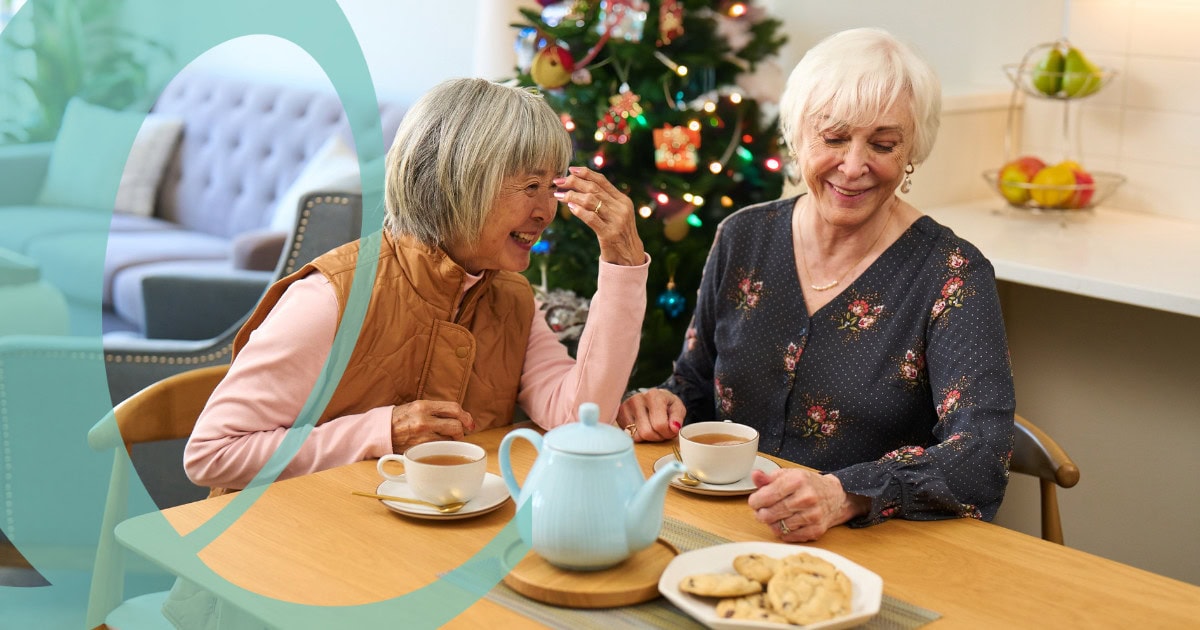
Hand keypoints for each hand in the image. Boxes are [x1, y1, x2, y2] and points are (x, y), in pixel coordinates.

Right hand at [390, 400, 475, 452]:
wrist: (381, 431)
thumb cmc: (400, 418)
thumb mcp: (417, 407)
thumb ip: (436, 410)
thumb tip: (460, 417)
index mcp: (424, 406)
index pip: (454, 408)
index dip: (466, 416)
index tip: (469, 423)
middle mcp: (423, 419)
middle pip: (456, 425)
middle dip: (462, 431)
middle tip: (460, 434)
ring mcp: (421, 435)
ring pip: (449, 440)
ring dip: (452, 442)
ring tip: (447, 441)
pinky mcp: (419, 448)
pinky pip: (439, 449)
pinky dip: (442, 449)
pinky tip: (439, 447)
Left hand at [553, 166, 644, 265]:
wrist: (630, 257)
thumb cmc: (618, 233)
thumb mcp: (617, 214)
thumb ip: (606, 201)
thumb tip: (582, 185)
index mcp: (623, 200)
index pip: (602, 180)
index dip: (585, 173)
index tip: (570, 169)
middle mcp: (621, 208)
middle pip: (594, 188)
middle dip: (574, 182)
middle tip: (559, 181)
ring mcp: (616, 221)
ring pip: (591, 201)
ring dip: (572, 196)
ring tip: (560, 195)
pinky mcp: (609, 234)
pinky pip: (591, 218)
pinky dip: (579, 211)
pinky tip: (570, 207)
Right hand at [616, 388, 684, 441]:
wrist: (650, 398)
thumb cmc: (665, 404)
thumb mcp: (677, 407)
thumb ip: (678, 417)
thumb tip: (674, 428)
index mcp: (654, 395)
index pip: (660, 424)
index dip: (667, 433)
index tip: (670, 430)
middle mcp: (637, 399)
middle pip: (647, 432)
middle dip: (658, 437)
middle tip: (662, 431)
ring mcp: (626, 407)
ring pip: (637, 436)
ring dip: (648, 438)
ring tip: (653, 429)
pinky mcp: (619, 414)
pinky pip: (630, 436)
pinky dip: (638, 435)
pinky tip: (643, 427)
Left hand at [747, 468, 867, 541]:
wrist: (835, 496)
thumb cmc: (808, 485)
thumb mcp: (789, 475)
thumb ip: (769, 478)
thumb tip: (755, 475)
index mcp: (797, 480)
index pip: (766, 496)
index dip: (755, 501)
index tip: (755, 501)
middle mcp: (806, 498)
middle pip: (769, 514)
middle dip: (760, 513)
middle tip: (762, 510)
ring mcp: (812, 516)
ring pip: (777, 528)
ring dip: (772, 523)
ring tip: (775, 516)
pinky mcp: (816, 530)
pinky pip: (788, 537)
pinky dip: (783, 532)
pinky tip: (786, 523)